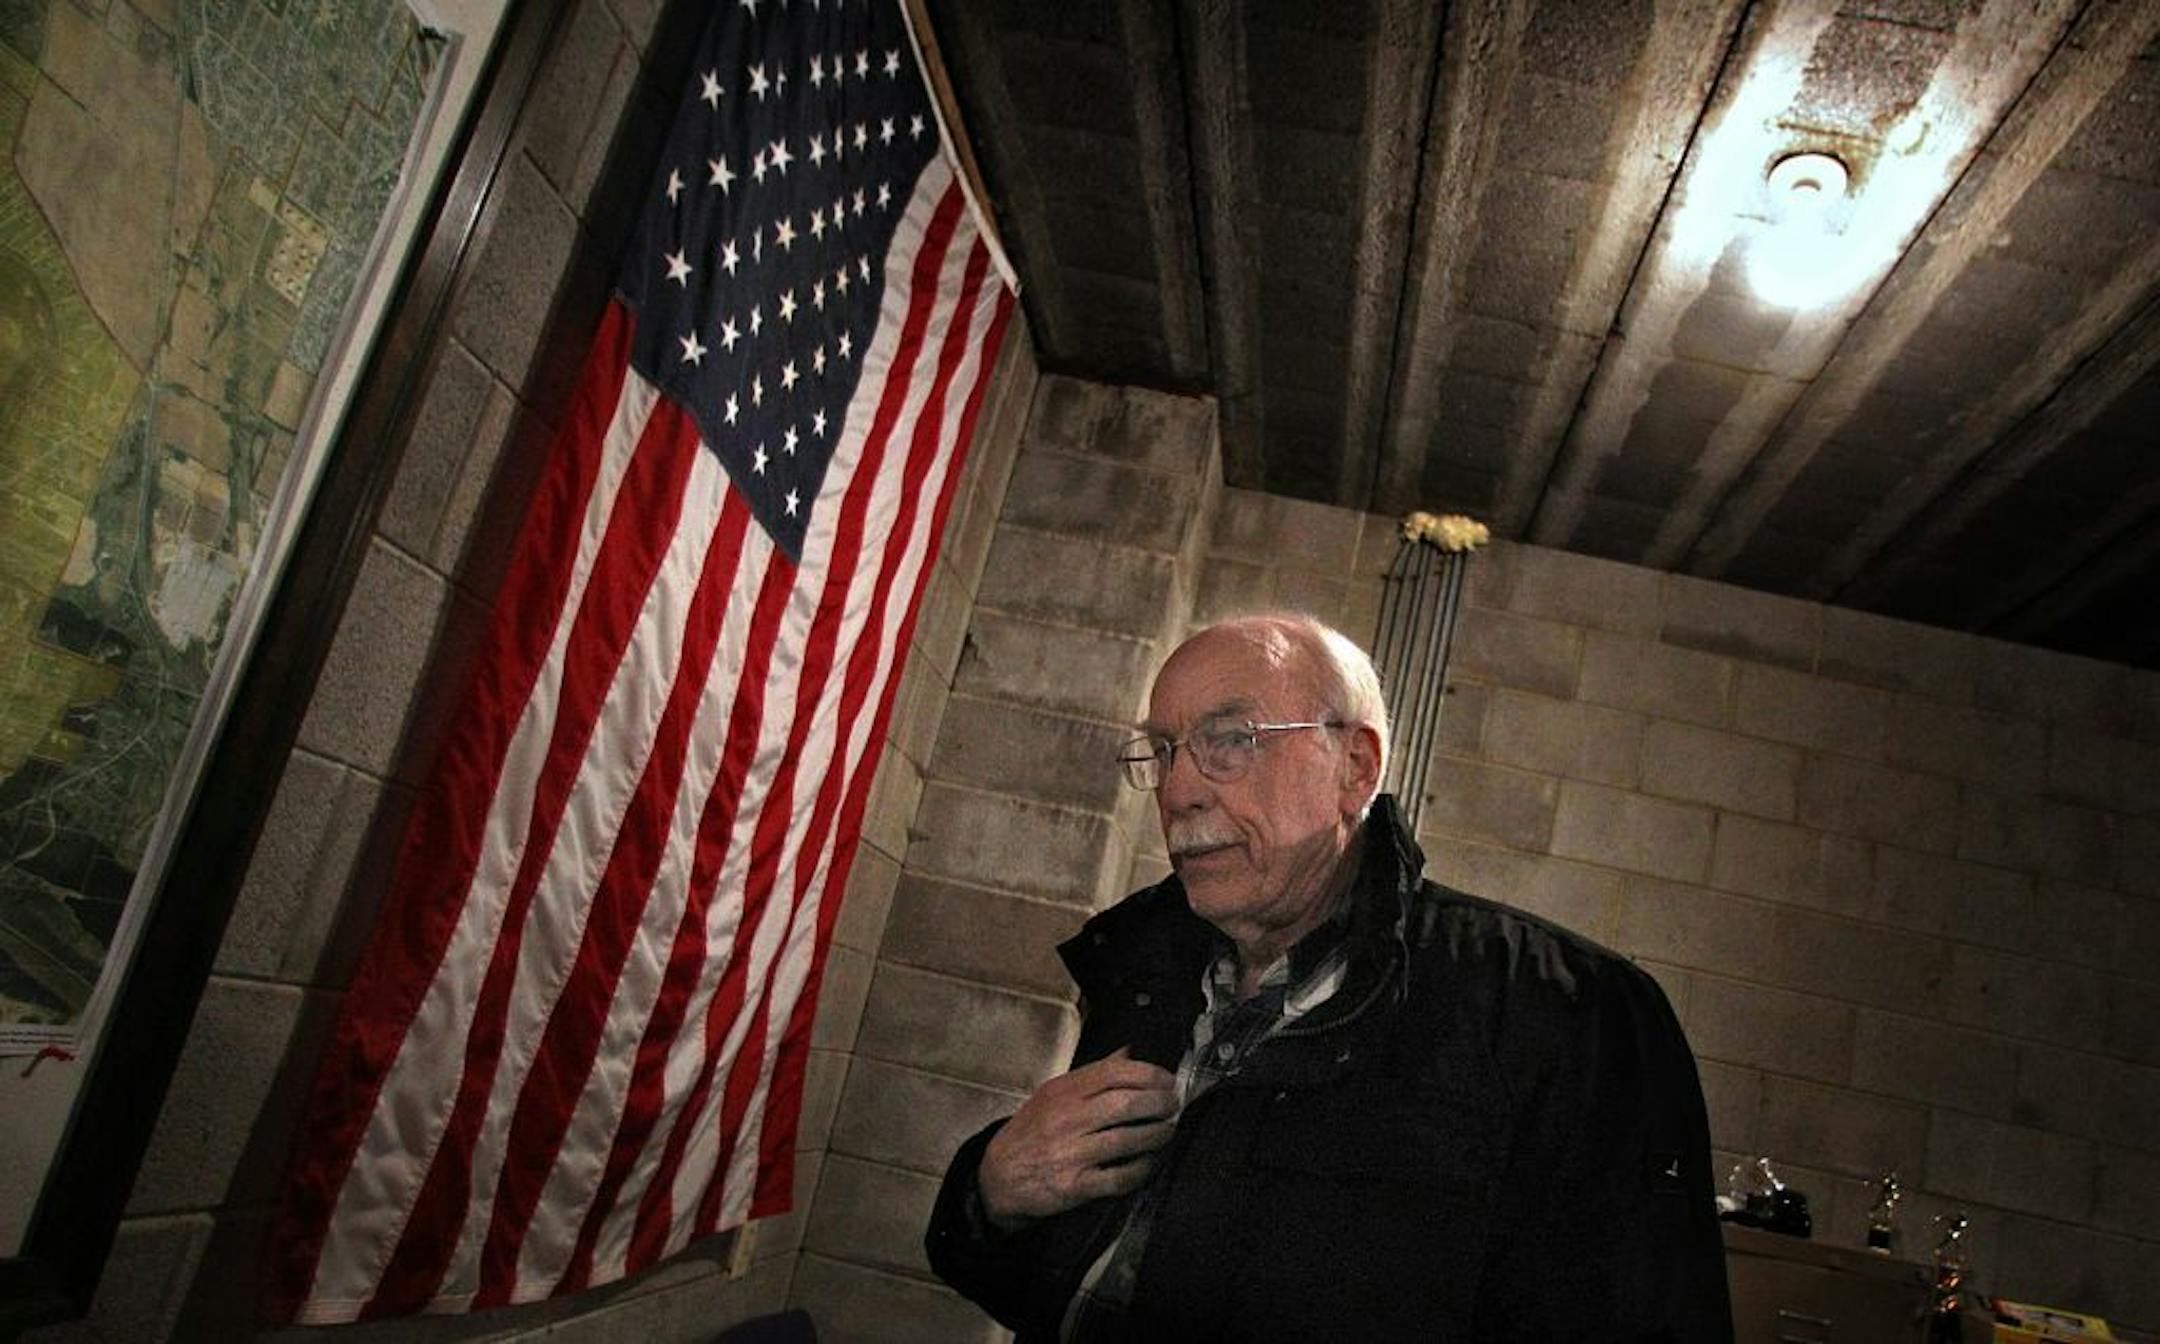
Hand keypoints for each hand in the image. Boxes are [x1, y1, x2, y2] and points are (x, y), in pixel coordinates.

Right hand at [978, 1048, 1176, 1228]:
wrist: (997, 1177)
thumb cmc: (1031, 1132)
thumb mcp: (1054, 1094)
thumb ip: (1093, 1075)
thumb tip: (1129, 1053)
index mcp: (1064, 1092)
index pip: (1115, 1072)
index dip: (1150, 1074)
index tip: (1168, 1080)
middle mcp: (1068, 1119)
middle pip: (1127, 1104)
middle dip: (1160, 1104)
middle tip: (1173, 1106)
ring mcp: (1072, 1153)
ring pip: (1128, 1140)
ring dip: (1157, 1135)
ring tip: (1167, 1132)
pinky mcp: (1076, 1186)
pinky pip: (1119, 1178)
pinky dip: (1141, 1169)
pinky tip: (1149, 1163)